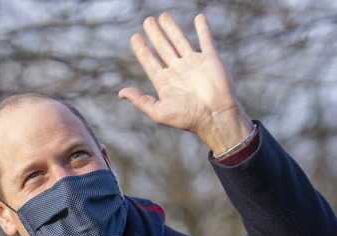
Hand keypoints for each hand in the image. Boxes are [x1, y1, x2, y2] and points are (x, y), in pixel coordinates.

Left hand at [118, 13, 252, 154]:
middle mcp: (178, 71)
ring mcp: (194, 63)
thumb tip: (121, 93)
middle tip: (147, 21)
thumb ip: (140, 100)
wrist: (215, 116)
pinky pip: (205, 40)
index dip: (141, 49)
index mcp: (165, 82)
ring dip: (172, 28)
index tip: (134, 37)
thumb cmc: (187, 118)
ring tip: (163, 16)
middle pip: (163, 47)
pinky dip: (202, 29)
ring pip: (180, 40)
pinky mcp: (210, 59)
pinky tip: (198, 18)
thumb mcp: (158, 111)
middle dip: (154, 34)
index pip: (150, 61)